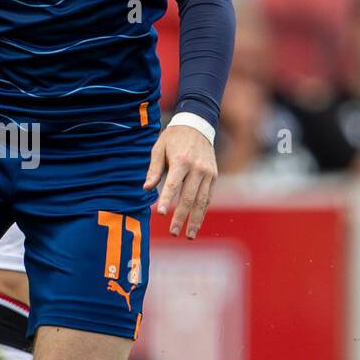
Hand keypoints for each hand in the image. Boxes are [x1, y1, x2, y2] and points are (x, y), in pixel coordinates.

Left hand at [144, 123, 217, 238]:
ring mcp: (208, 173)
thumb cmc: (173, 138)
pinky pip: (208, 196)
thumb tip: (146, 189)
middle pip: (189, 197)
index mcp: (181, 161)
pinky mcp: (213, 176)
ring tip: (188, 235)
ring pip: (202, 201)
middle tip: (173, 232)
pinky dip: (202, 211)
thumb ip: (153, 169)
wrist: (198, 124)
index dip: (167, 200)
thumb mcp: (159, 148)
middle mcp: (197, 168)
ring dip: (195, 220)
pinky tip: (197, 223)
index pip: (173, 185)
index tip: (161, 214)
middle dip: (181, 217)